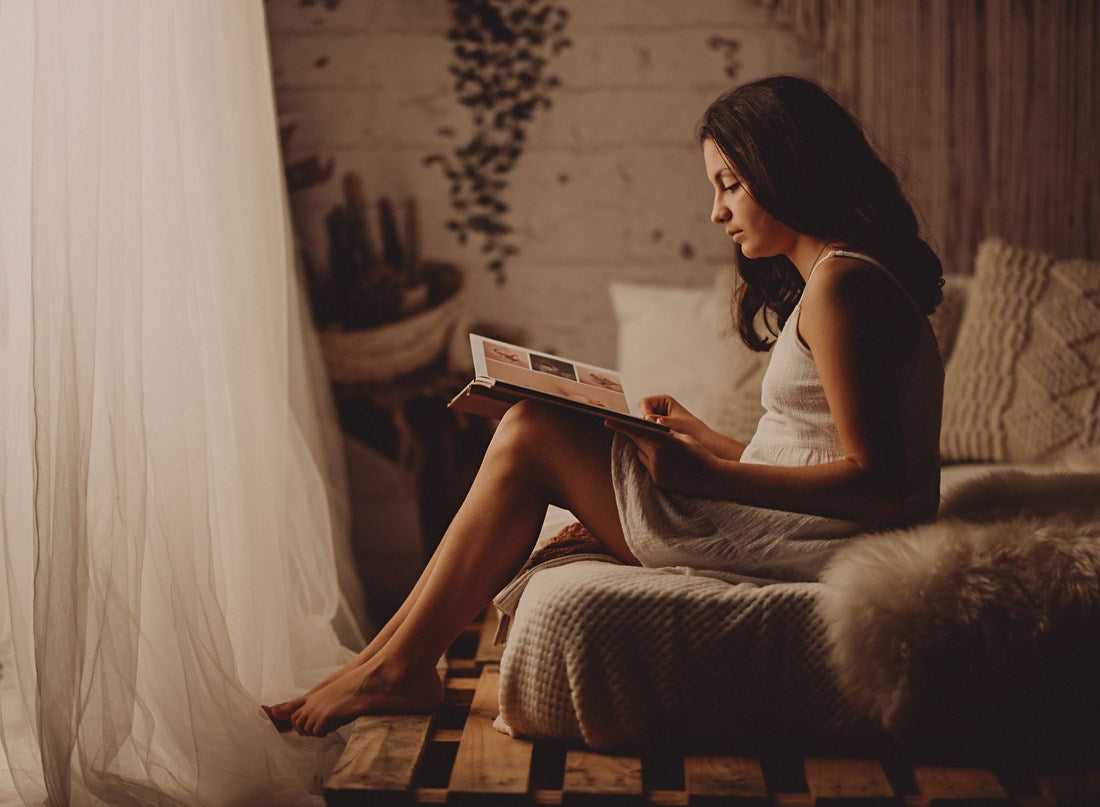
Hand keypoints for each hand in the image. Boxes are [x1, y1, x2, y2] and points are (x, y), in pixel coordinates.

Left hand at [605, 418, 722, 496]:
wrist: (712, 477)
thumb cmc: (699, 453)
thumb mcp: (683, 437)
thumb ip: (664, 433)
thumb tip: (649, 427)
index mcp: (664, 442)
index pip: (637, 431)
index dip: (620, 426)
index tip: (606, 421)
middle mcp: (657, 457)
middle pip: (638, 443)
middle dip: (637, 436)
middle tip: (636, 430)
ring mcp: (656, 471)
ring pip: (642, 456)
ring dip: (647, 451)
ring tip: (664, 451)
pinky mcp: (658, 482)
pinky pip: (649, 468)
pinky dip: (653, 463)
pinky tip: (668, 464)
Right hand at [637, 394, 709, 440]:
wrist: (698, 435)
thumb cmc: (688, 427)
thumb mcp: (672, 423)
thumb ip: (658, 420)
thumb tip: (646, 418)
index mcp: (664, 399)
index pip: (644, 401)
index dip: (644, 411)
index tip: (648, 421)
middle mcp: (660, 405)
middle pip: (642, 409)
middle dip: (645, 417)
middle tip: (651, 427)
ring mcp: (659, 413)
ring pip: (644, 417)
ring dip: (648, 424)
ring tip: (657, 430)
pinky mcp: (658, 422)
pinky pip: (649, 424)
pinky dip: (650, 428)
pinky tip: (657, 433)